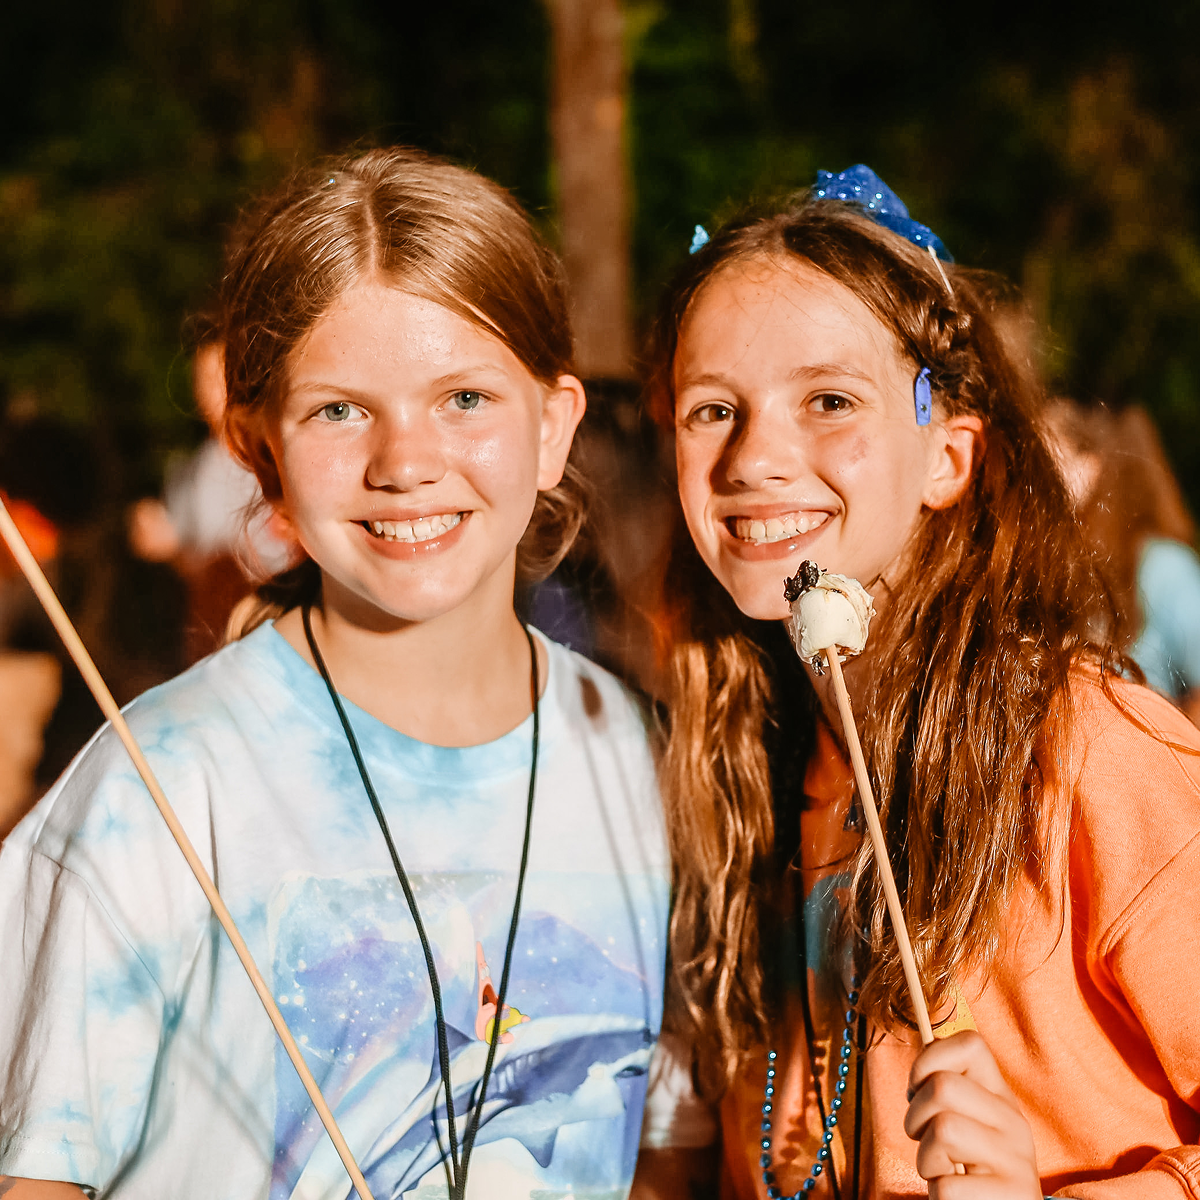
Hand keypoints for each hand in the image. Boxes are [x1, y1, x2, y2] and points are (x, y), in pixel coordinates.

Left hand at [904, 1030, 1040, 1199]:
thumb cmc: (972, 1170)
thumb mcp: (968, 1121)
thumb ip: (950, 1087)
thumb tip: (927, 1044)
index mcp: (1001, 1096)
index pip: (971, 1043)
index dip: (929, 1059)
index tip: (918, 1089)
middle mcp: (1015, 1122)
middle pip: (942, 1086)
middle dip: (915, 1115)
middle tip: (922, 1138)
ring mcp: (1016, 1161)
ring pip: (943, 1130)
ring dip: (925, 1158)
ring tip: (941, 1170)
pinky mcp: (1011, 1197)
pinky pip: (945, 1186)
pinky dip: (937, 1194)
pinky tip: (955, 1197)